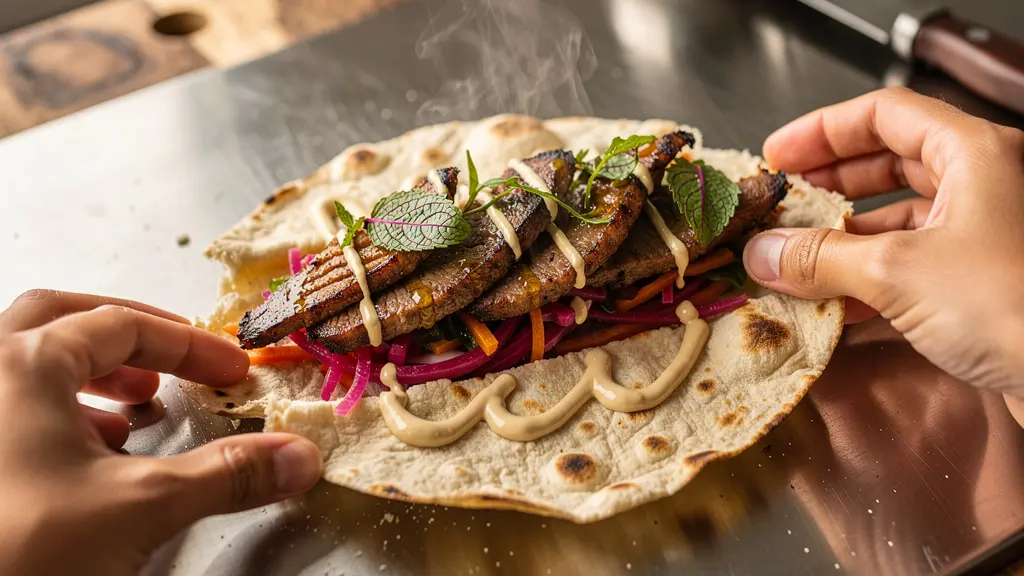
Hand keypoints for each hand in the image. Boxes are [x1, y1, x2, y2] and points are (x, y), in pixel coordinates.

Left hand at [0, 290, 322, 575]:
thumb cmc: (23, 547)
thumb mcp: (141, 506)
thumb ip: (227, 474)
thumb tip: (299, 456)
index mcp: (22, 364)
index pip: (123, 325)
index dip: (190, 345)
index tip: (232, 369)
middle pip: (60, 320)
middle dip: (128, 336)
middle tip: (176, 360)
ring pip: (26, 364)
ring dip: (90, 376)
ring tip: (136, 407)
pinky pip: (10, 412)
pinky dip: (57, 416)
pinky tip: (88, 456)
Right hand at [742, 87, 1023, 418]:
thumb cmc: (1012, 306)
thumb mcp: (897, 271)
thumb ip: (821, 257)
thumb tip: (762, 252)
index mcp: (976, 153)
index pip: (885, 114)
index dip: (822, 131)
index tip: (778, 157)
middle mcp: (986, 183)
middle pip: (892, 161)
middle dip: (830, 183)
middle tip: (784, 202)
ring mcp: (987, 232)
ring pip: (901, 216)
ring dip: (844, 236)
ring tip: (793, 258)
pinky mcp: (984, 279)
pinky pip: (914, 260)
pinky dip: (869, 274)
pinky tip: (832, 300)